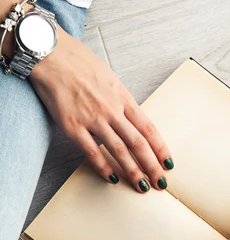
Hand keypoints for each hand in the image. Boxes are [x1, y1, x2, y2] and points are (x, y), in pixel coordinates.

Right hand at [30, 27, 172, 191]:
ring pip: (119, 150)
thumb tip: (130, 117)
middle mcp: (112, 110)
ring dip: (133, 171)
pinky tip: (112, 178)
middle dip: (152, 166)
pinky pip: (92, 151)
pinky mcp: (73, 126)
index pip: (148, 128)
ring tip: (142, 186)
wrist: (50, 54)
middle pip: (138, 143)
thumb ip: (120, 99)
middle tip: (161, 183)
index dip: (161, 148)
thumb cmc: (78, 62)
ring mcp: (93, 119)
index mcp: (123, 98)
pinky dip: (103, 167)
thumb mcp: (109, 78)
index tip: (168, 163)